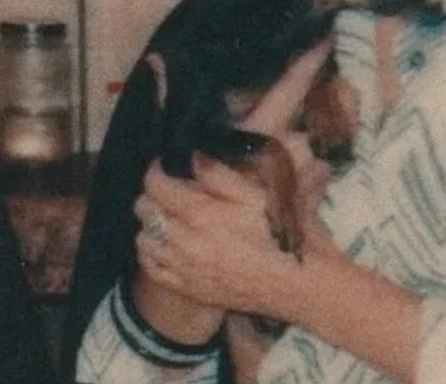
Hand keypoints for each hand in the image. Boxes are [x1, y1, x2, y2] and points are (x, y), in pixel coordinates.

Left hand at [136, 155, 331, 320]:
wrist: (302, 285)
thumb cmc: (284, 234)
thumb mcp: (258, 193)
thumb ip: (220, 174)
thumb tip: (192, 156)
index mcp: (200, 214)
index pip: (154, 184)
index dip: (157, 169)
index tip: (167, 165)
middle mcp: (184, 242)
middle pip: (143, 209)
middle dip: (153, 194)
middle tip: (171, 190)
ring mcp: (184, 268)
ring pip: (143, 239)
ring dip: (152, 224)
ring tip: (170, 217)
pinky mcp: (190, 289)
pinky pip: (151, 268)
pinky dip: (153, 254)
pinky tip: (169, 245)